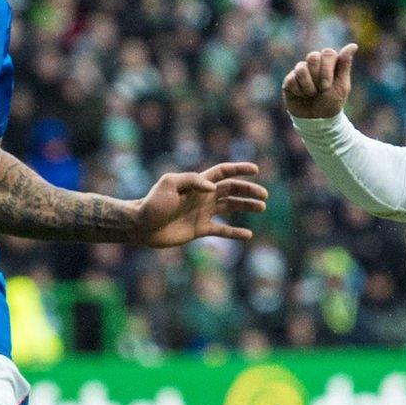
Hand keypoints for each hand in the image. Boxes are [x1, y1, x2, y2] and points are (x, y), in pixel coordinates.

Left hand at [131, 162, 268, 246]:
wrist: (141, 226)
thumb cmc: (152, 203)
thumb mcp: (169, 184)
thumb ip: (192, 181)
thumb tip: (212, 188)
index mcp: (197, 183)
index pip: (223, 173)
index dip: (238, 170)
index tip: (255, 170)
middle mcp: (203, 196)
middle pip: (231, 190)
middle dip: (248, 191)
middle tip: (264, 195)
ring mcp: (202, 213)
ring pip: (230, 208)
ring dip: (246, 207)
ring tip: (262, 208)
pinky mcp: (200, 229)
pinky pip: (222, 230)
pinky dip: (235, 232)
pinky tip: (248, 234)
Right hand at [281, 43, 356, 119]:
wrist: (316, 120)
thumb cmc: (331, 103)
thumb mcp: (342, 86)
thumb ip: (345, 65)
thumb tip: (353, 45)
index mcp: (329, 63)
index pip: (327, 53)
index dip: (326, 69)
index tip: (328, 85)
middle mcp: (314, 64)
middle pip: (312, 56)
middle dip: (318, 77)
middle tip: (321, 90)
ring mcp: (301, 71)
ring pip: (301, 68)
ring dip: (308, 86)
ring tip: (311, 94)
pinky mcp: (289, 80)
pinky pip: (291, 80)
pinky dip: (299, 92)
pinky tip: (301, 96)